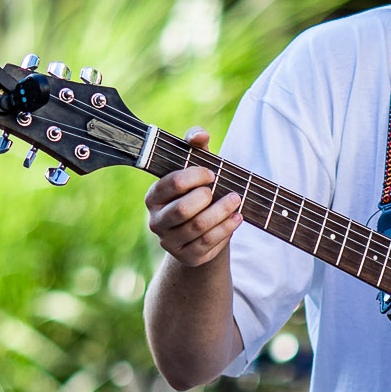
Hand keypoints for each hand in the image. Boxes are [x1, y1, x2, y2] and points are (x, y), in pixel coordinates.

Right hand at [144, 127, 241, 267]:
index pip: (171, 183)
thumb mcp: (196, 168)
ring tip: (237, 202)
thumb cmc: (197, 192)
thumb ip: (195, 145)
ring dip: (222, 213)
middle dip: (209, 199)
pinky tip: (237, 219)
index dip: (195, 176)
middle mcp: (156, 220)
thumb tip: (200, 134)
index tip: (212, 173)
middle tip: (230, 192)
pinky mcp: (186, 257)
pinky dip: (225, 230)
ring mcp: (169, 242)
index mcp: (153, 196)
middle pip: (183, 209)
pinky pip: (207, 244)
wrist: (201, 230)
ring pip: (197, 227)